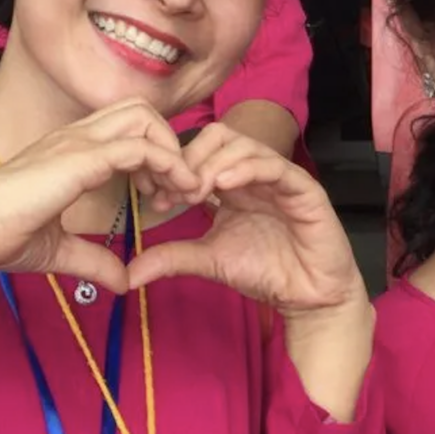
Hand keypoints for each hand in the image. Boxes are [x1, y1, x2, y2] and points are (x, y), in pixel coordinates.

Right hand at [0, 99, 202, 310]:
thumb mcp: (58, 251)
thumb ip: (93, 260)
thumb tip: (123, 281)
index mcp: (69, 151)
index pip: (125, 129)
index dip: (153, 157)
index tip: (160, 198)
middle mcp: (75, 137)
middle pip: (141, 112)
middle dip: (169, 144)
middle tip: (174, 191)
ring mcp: (76, 142)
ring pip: (145, 119)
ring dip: (172, 152)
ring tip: (180, 192)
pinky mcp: (80, 158)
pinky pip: (138, 146)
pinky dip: (167, 164)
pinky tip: (176, 191)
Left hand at [126, 124, 365, 316]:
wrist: (306, 297)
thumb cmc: (264, 272)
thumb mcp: (208, 260)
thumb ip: (172, 257)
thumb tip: (128, 273)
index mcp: (232, 183)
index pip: (199, 152)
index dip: (174, 167)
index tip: (155, 197)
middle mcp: (254, 173)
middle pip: (218, 136)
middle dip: (190, 159)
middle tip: (175, 193)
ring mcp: (279, 177)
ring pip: (243, 144)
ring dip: (213, 164)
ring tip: (196, 192)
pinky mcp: (303, 188)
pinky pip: (275, 166)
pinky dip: (247, 169)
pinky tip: (225, 185)